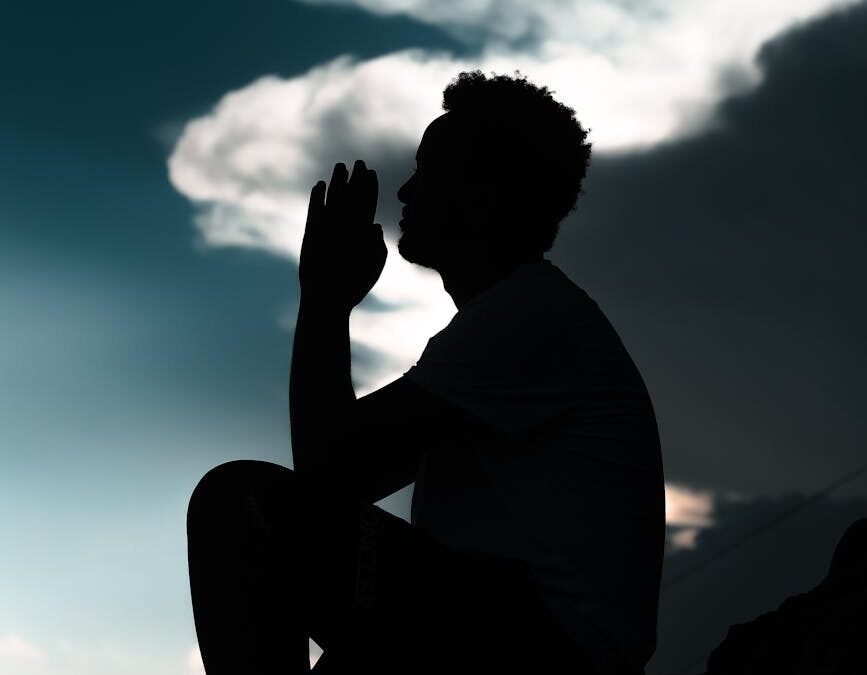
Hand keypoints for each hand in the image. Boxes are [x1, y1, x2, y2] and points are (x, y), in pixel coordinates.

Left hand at [299, 160, 386, 311]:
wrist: (326, 297)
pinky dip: (317, 196)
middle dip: (356, 177)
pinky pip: (314, 208)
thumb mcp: (374, 267)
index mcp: (364, 232)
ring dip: (338, 180)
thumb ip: (378, 245)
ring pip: (333, 196)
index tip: (371, 173)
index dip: (370, 186)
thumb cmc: (353, 286)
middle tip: (359, 163)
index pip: (368, 201)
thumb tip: (375, 226)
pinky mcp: (311, 232)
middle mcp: (346, 225)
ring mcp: (327, 227)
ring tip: (340, 167)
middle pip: (352, 194)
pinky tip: (319, 186)